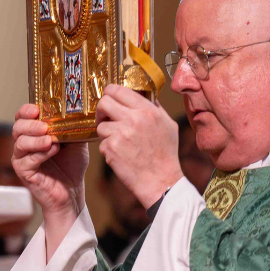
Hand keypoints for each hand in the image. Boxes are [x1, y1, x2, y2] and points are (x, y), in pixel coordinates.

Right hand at [12, 104, 88, 255]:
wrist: (73, 191)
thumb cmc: (72, 166)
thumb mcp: (76, 142)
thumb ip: (73, 128)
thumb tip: (79, 112)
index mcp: (34, 133)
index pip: (23, 117)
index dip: (26, 110)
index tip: (36, 108)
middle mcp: (25, 144)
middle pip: (18, 127)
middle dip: (30, 124)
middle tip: (44, 126)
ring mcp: (22, 159)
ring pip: (20, 143)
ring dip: (35, 139)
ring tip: (50, 139)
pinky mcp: (24, 173)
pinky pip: (26, 161)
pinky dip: (39, 154)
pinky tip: (52, 150)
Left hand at [96, 85, 182, 208]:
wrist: (161, 181)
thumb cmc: (166, 154)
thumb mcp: (168, 125)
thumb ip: (155, 108)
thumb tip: (145, 95)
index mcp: (147, 110)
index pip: (118, 90)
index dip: (110, 93)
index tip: (109, 100)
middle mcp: (133, 119)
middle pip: (104, 102)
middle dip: (102, 111)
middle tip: (105, 119)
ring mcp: (120, 134)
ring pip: (100, 126)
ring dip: (106, 134)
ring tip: (120, 143)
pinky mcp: (111, 148)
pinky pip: (101, 142)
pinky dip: (108, 149)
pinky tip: (121, 155)